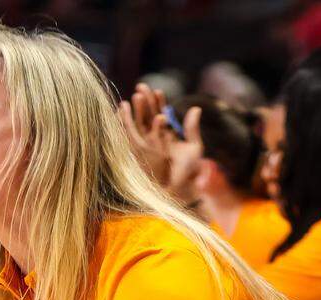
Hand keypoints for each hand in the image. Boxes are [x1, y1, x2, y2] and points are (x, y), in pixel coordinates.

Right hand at [118, 84, 205, 204]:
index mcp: (168, 136)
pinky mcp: (140, 155)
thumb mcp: (194, 148)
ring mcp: (146, 147)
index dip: (159, 102)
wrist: (180, 191)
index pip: (161, 114)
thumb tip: (195, 108)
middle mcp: (155, 140)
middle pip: (148, 116)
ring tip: (135, 97)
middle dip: (145, 101)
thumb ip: (192, 128)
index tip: (158, 90)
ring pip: (139, 125)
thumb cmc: (189, 172)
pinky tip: (124, 115)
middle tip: (141, 86)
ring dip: (137, 111)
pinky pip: (131, 138)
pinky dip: (127, 126)